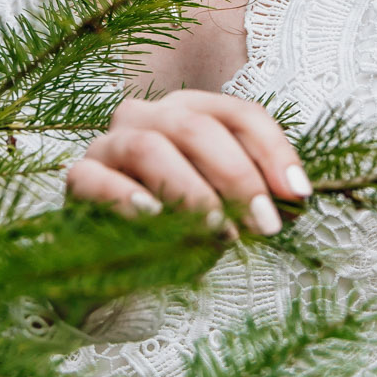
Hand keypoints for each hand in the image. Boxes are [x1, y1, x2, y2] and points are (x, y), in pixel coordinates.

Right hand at [66, 90, 310, 235]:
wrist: (116, 263)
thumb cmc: (177, 227)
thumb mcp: (225, 209)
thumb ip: (255, 196)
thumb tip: (295, 196)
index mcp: (189, 113)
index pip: (239, 114)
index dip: (274, 151)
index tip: (297, 195)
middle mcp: (147, 117)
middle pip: (197, 127)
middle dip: (238, 175)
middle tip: (264, 224)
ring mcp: (108, 145)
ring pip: (151, 147)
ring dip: (192, 190)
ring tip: (218, 230)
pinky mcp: (79, 178)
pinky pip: (100, 179)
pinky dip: (130, 197)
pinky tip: (154, 217)